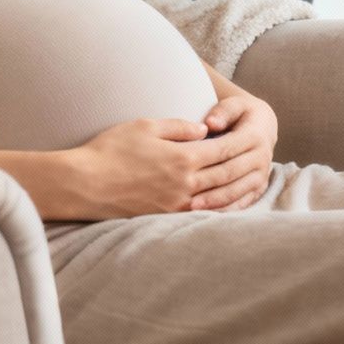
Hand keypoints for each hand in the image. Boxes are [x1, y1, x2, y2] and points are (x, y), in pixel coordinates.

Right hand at [68, 118, 251, 219]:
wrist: (85, 184)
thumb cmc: (111, 150)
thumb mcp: (146, 126)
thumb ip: (178, 126)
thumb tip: (204, 130)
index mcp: (183, 158)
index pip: (222, 149)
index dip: (238, 141)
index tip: (251, 135)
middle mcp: (186, 184)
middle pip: (225, 174)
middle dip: (243, 165)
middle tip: (258, 157)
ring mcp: (177, 204)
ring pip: (217, 197)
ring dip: (236, 189)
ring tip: (249, 182)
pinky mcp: (166, 217)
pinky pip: (201, 213)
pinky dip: (217, 208)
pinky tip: (224, 204)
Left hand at [192, 94, 278, 211]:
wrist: (263, 126)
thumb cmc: (240, 114)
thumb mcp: (234, 104)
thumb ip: (223, 111)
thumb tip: (210, 123)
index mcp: (255, 136)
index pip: (227, 150)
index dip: (207, 160)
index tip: (186, 169)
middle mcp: (262, 157)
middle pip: (232, 174)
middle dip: (209, 186)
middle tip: (186, 196)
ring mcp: (262, 175)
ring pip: (238, 191)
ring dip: (216, 202)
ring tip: (193, 209)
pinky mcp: (260, 188)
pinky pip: (244, 202)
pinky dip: (226, 209)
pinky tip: (208, 215)